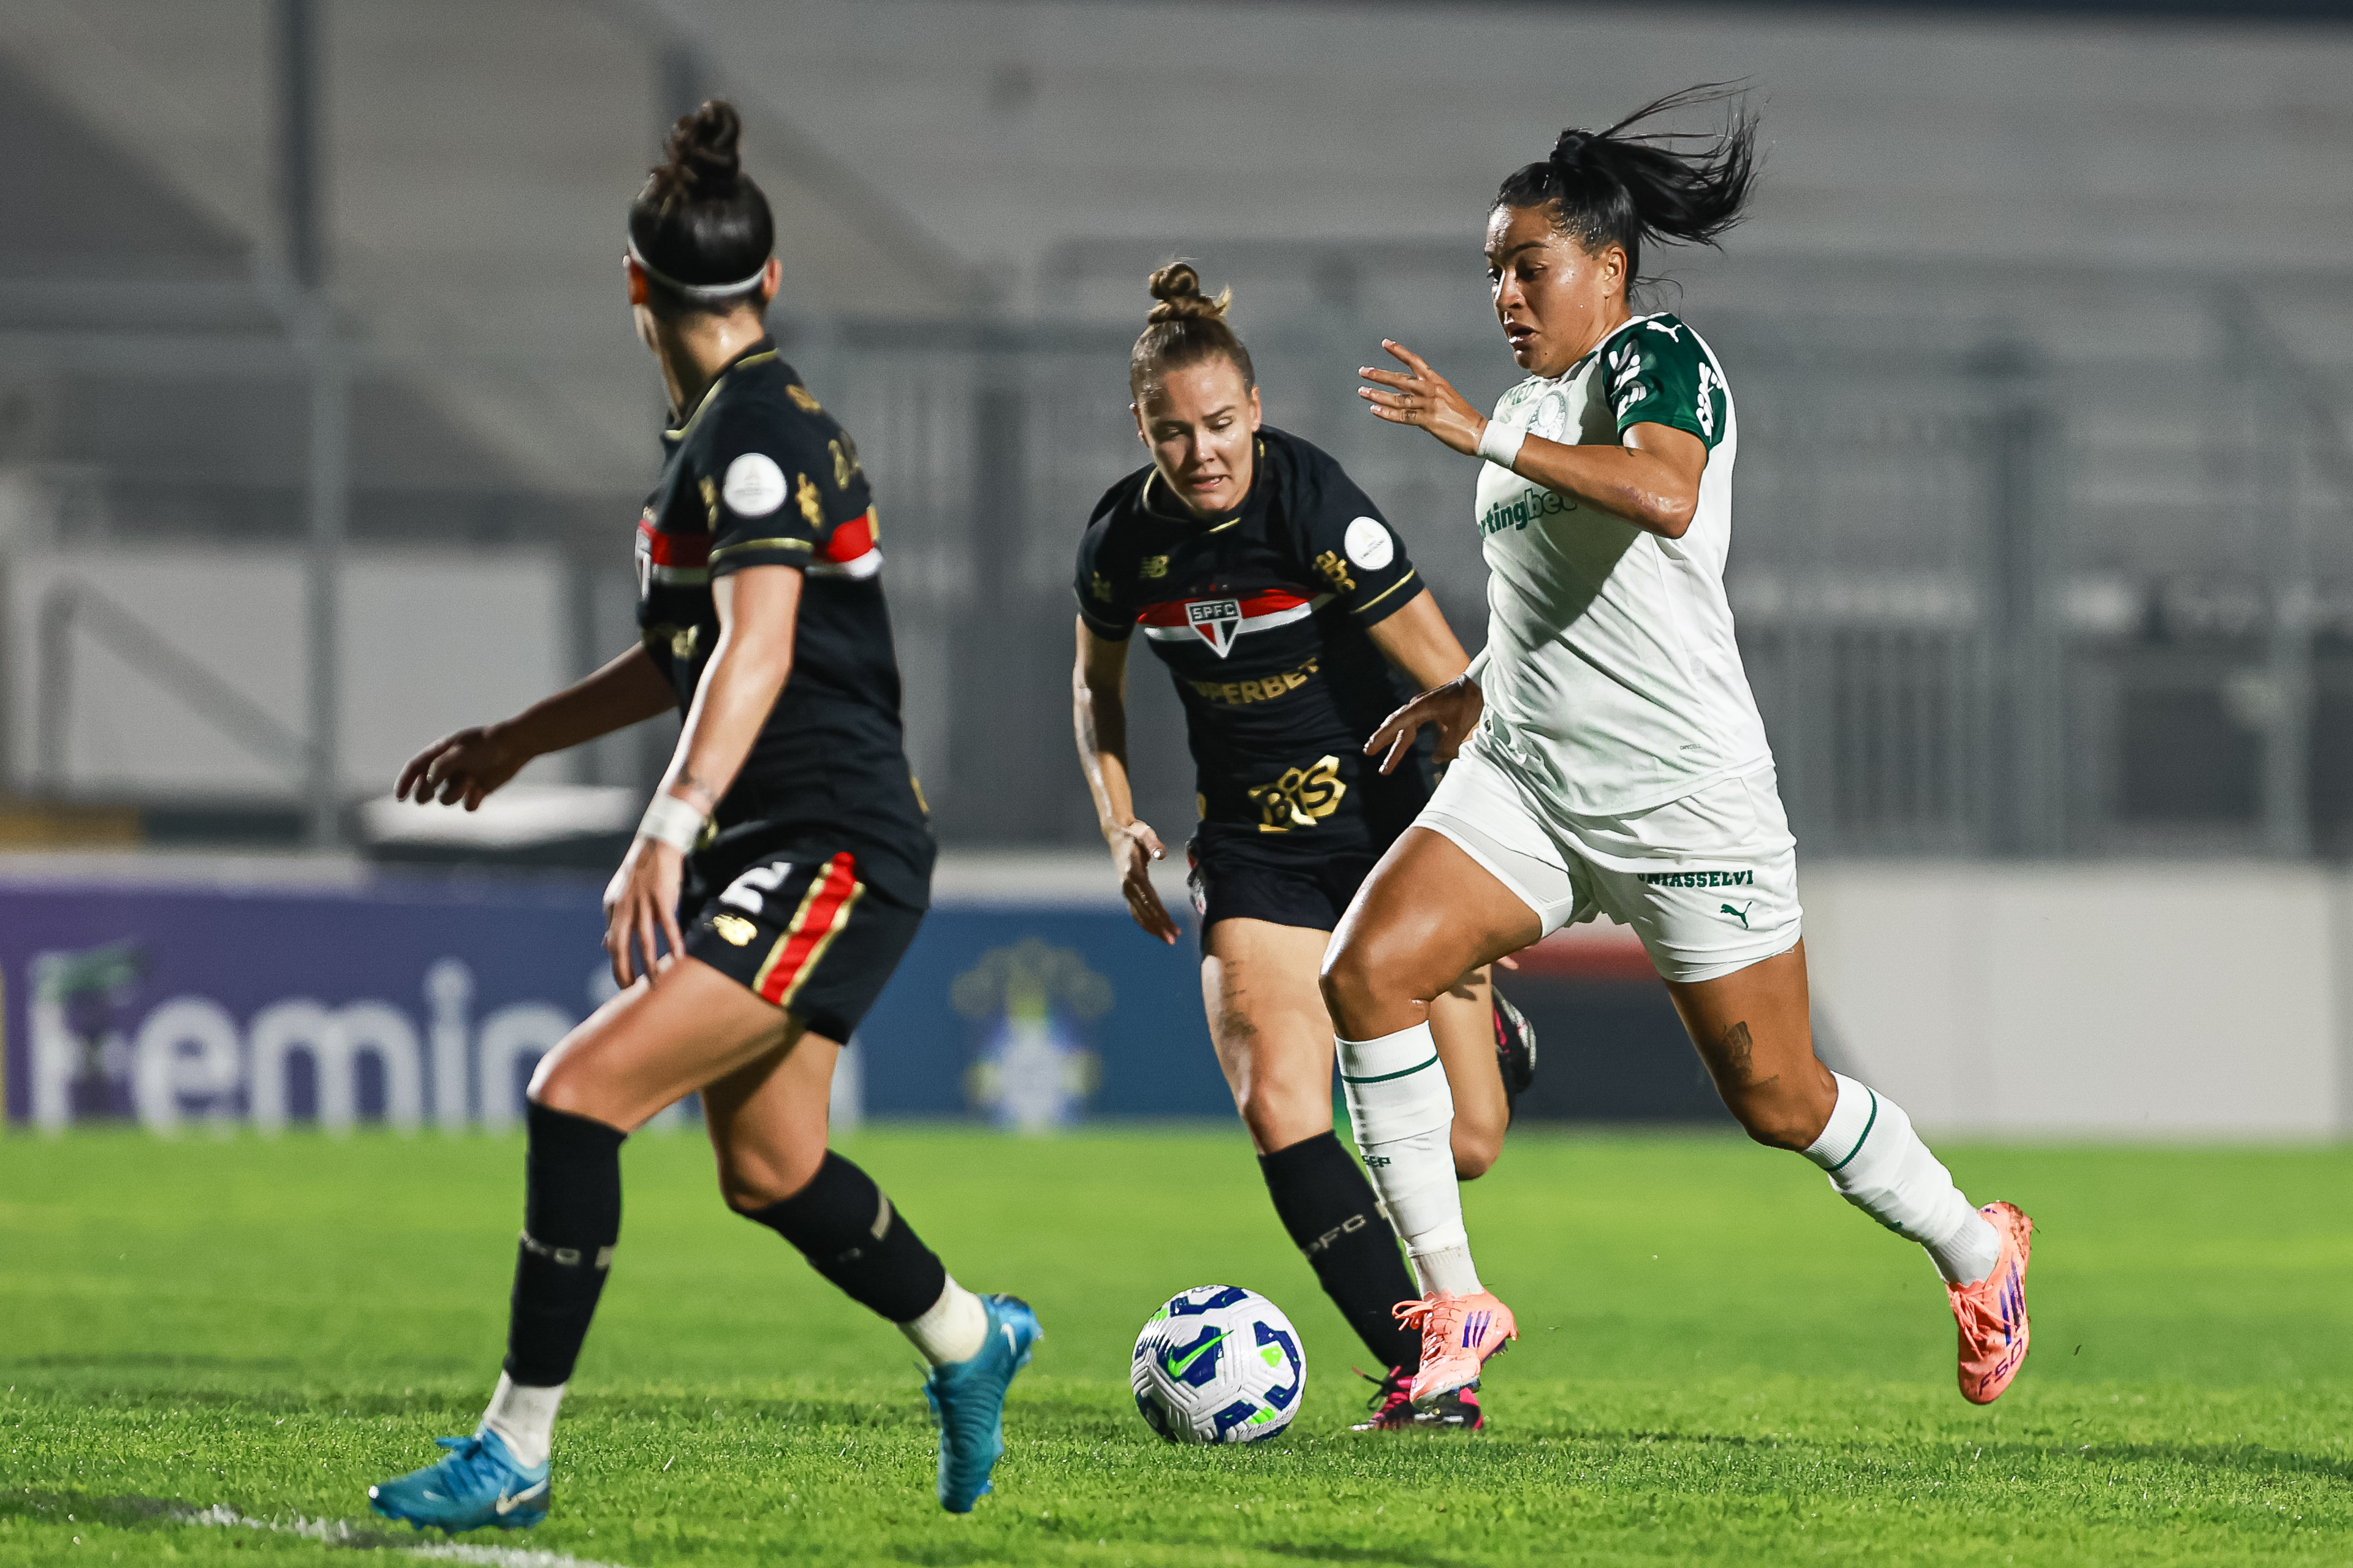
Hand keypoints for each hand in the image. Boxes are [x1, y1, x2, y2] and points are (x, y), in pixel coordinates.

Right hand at [395, 724, 526, 810]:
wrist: (516, 746)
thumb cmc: (486, 745)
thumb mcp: (460, 752)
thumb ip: (441, 766)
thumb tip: (428, 783)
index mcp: (440, 753)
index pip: (415, 769)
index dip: (405, 783)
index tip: (400, 797)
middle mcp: (449, 768)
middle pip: (425, 789)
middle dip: (425, 794)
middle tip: (429, 793)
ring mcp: (463, 780)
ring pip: (446, 799)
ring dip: (454, 794)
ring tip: (470, 781)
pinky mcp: (478, 790)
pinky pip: (467, 806)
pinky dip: (471, 801)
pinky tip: (479, 790)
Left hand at [603, 837, 686, 987]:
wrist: (657, 844)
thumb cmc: (641, 873)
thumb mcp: (620, 897)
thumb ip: (614, 922)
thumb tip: (605, 946)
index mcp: (612, 907)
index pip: (612, 943)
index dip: (617, 966)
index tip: (625, 984)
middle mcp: (623, 906)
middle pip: (620, 946)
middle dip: (624, 971)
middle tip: (632, 991)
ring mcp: (643, 902)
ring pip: (644, 940)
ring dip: (649, 964)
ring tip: (654, 982)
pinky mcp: (662, 896)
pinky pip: (668, 925)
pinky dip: (673, 942)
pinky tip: (678, 958)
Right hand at [1107, 819, 1179, 945]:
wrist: (1117, 834)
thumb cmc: (1134, 833)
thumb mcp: (1144, 832)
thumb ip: (1153, 843)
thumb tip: (1162, 855)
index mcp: (1133, 872)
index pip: (1149, 898)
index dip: (1160, 914)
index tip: (1172, 926)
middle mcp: (1127, 884)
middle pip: (1145, 910)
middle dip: (1159, 926)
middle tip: (1173, 939)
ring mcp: (1126, 889)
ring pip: (1139, 914)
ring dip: (1153, 928)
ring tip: (1169, 939)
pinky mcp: (1127, 891)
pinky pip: (1136, 911)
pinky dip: (1145, 923)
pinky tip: (1156, 931)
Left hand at [1358, 340, 1485, 455]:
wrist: (1480, 432)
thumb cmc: (1464, 417)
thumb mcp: (1447, 398)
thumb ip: (1429, 394)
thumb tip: (1411, 396)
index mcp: (1438, 381)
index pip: (1416, 362)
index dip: (1399, 352)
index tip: (1385, 343)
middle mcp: (1432, 390)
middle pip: (1401, 379)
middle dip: (1380, 375)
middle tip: (1363, 371)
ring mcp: (1430, 405)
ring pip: (1399, 398)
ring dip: (1378, 394)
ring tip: (1362, 391)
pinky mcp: (1429, 420)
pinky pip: (1404, 416)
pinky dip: (1387, 413)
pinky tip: (1374, 409)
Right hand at [1365, 674, 1484, 772]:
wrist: (1477, 683)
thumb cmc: (1469, 702)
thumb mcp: (1461, 726)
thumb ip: (1448, 745)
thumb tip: (1437, 760)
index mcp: (1421, 709)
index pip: (1397, 726)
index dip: (1383, 739)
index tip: (1371, 750)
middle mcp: (1416, 706)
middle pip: (1395, 725)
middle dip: (1382, 740)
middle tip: (1368, 753)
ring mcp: (1420, 705)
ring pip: (1400, 722)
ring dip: (1389, 736)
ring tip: (1377, 748)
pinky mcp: (1426, 706)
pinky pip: (1408, 720)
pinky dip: (1400, 730)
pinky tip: (1399, 738)